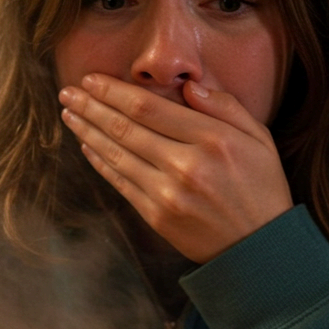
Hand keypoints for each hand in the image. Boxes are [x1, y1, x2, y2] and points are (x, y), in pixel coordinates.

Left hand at [58, 74, 291, 262]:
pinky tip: (86, 145)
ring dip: (87, 132)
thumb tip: (189, 86)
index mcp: (213, 140)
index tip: (91, 80)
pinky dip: (100, 162)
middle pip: (125, 128)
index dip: (113, 92)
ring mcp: (168, 194)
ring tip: (69, 114)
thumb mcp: (259, 138)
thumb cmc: (261, 187)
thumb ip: (226, 106)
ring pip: (117, 154)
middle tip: (67, 92)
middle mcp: (186, 165)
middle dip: (91, 107)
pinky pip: (120, 183)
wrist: (260, 248)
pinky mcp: (156, 216)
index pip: (149, 108)